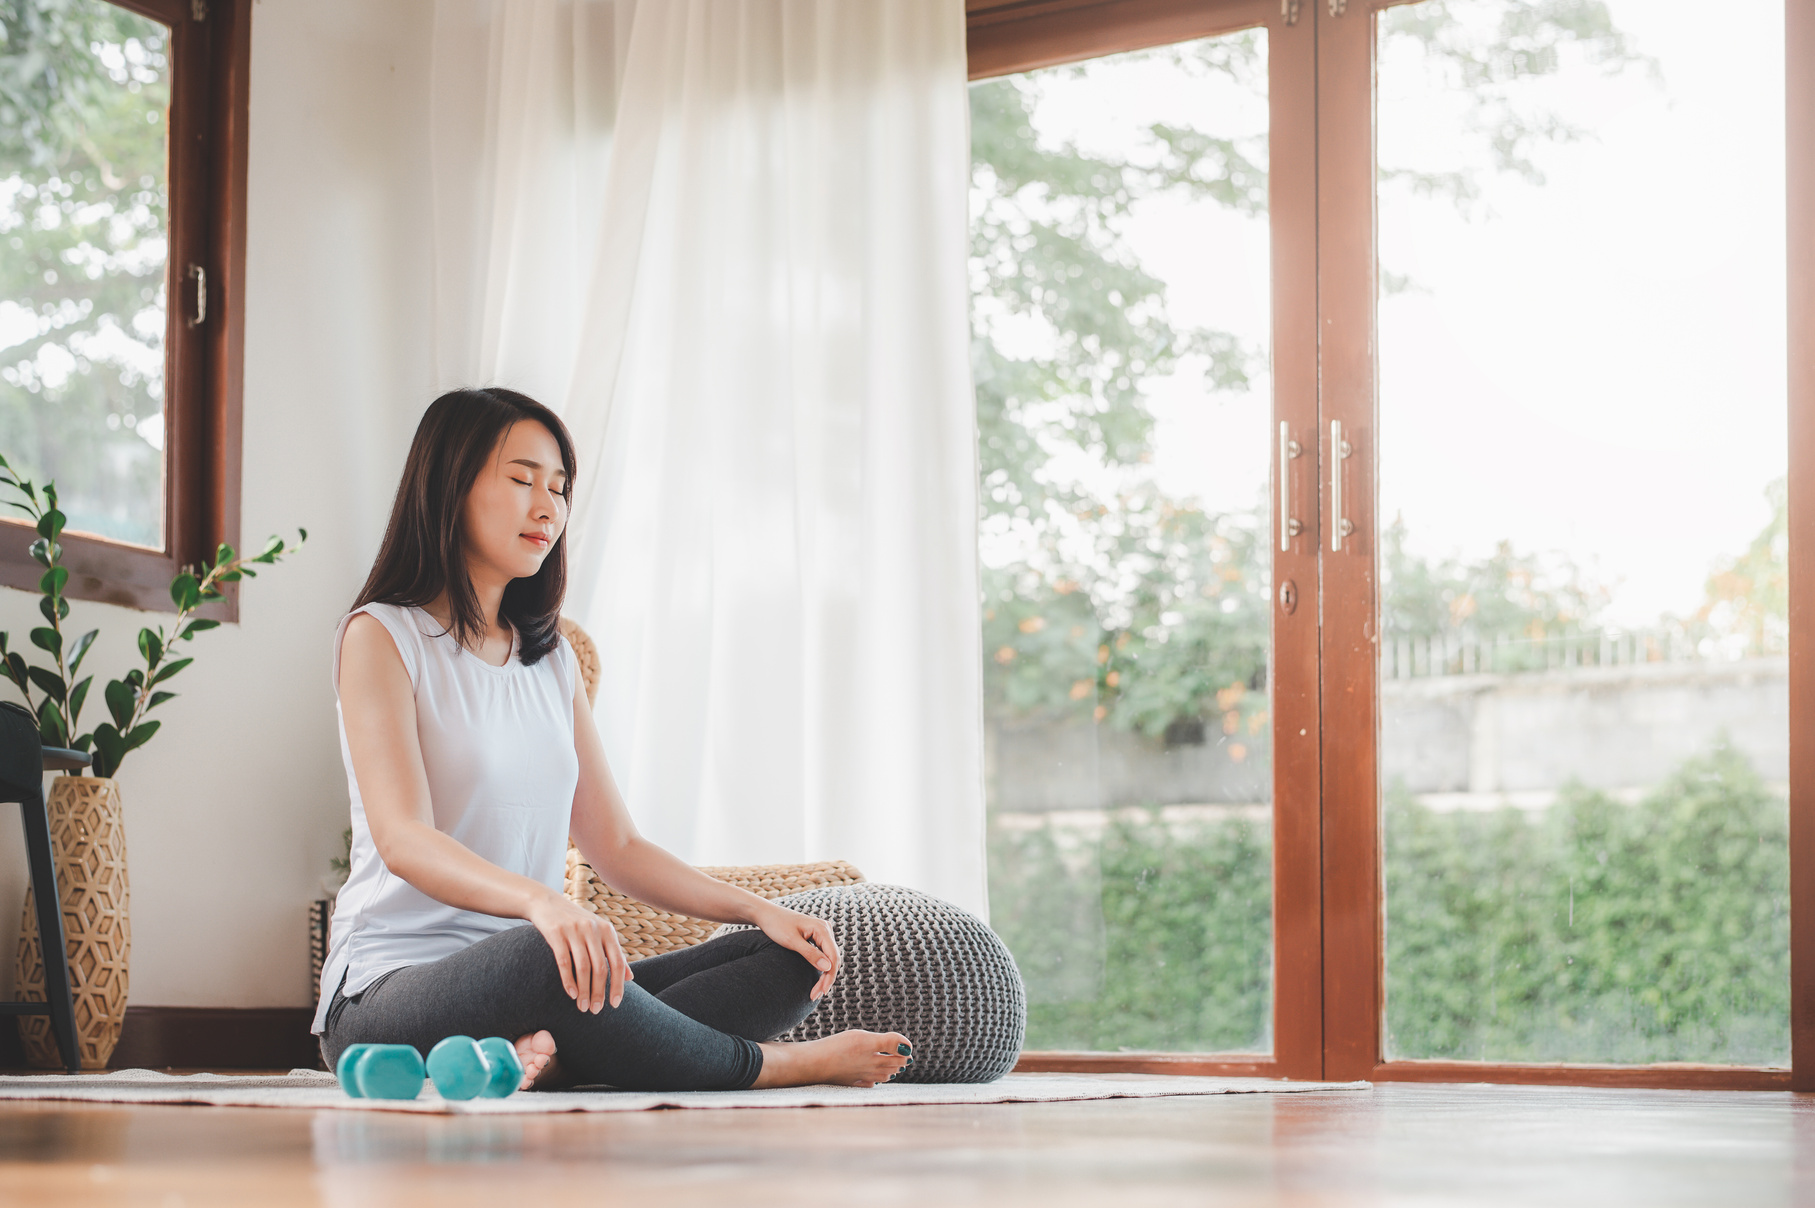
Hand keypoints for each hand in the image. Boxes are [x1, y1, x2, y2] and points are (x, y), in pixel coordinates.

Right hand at [526, 891, 632, 1011]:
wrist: (546, 903)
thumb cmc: (576, 922)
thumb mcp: (598, 933)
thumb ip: (614, 953)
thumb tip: (630, 978)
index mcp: (607, 930)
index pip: (617, 962)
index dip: (617, 985)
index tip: (615, 1004)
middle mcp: (593, 929)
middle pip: (600, 968)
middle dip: (599, 992)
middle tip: (595, 1010)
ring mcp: (574, 931)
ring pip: (583, 968)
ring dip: (584, 991)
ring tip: (582, 1007)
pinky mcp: (556, 933)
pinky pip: (564, 962)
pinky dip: (569, 981)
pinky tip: (571, 994)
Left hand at [753, 902, 838, 1000]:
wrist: (766, 914)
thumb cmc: (776, 925)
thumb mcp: (792, 941)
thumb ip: (810, 953)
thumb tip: (828, 967)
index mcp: (822, 928)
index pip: (833, 957)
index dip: (829, 976)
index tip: (821, 992)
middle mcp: (825, 929)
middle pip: (833, 958)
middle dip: (827, 978)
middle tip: (816, 995)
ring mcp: (822, 932)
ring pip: (829, 958)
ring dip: (824, 975)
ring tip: (816, 992)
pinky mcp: (816, 937)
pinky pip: (823, 954)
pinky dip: (820, 967)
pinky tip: (816, 979)